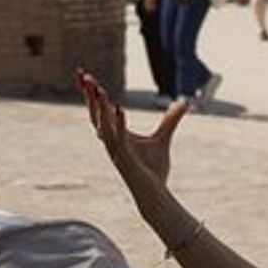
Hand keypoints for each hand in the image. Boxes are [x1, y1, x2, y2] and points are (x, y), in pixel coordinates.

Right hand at [77, 69, 186, 192]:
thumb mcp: (163, 138)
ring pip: (103, 125)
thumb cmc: (153, 169)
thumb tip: (184, 102)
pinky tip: (119, 109)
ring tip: (99, 88)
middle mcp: (112, 141)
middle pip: (95, 114)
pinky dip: (119, 124)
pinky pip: (119, 139)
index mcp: (116, 135)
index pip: (100, 110)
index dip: (92, 92)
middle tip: (83, 74)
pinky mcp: (125, 159)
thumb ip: (171, 119)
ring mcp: (117, 150)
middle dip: (89, 94)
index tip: (85, 74)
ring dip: (100, 107)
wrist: (155, 194)